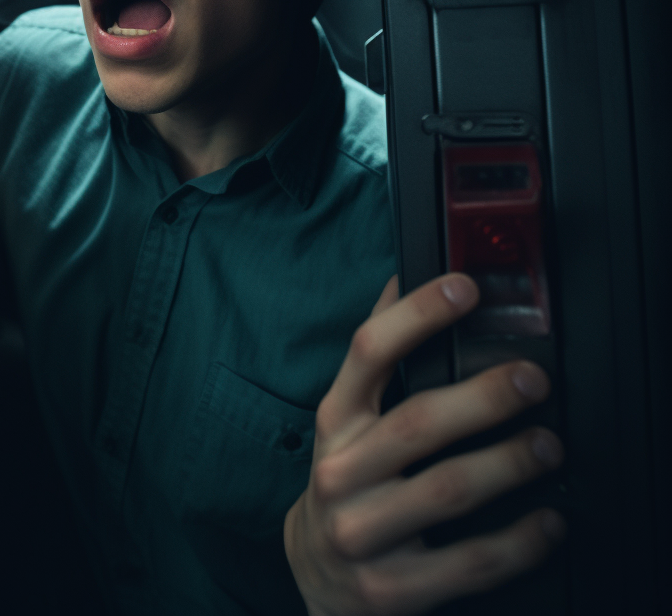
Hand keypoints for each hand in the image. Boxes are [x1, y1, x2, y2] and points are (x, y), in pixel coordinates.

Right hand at [284, 274, 565, 615]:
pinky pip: (467, 564)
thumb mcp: (347, 417)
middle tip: (532, 380)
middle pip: (416, 423)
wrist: (316, 570)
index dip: (416, 315)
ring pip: (446, 491)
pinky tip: (545, 521)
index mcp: (334, 420)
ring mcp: (362, 531)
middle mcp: (340, 471)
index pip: (368, 353)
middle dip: (482, 397)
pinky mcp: (390, 588)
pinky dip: (517, 542)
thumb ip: (376, 356)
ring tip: (548, 446)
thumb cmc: (346, 477)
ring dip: (508, 464)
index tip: (465, 289)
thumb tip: (402, 280)